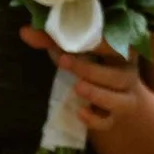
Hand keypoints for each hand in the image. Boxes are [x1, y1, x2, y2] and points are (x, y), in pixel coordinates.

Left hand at [19, 23, 142, 133]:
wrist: (113, 97)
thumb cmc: (92, 66)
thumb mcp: (75, 52)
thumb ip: (52, 41)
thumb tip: (25, 31)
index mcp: (121, 52)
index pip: (117, 46)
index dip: (100, 43)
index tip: (77, 40)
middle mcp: (127, 74)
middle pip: (119, 74)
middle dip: (91, 69)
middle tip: (64, 62)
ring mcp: (125, 98)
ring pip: (118, 100)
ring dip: (97, 93)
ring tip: (77, 87)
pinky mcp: (115, 118)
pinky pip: (109, 121)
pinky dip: (95, 120)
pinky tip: (80, 113)